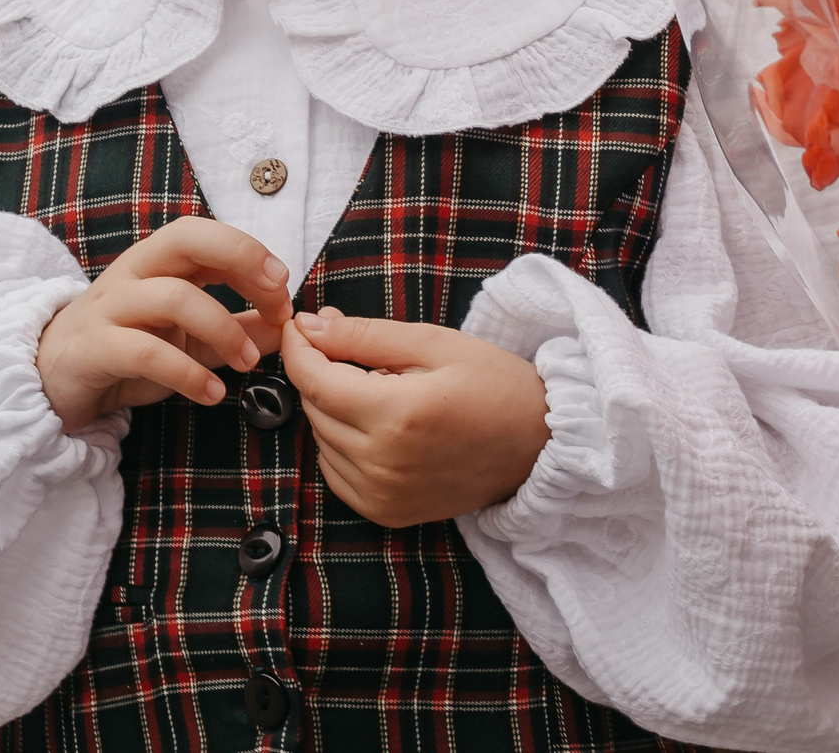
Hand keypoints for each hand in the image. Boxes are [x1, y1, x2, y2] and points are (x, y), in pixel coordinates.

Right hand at [38, 215, 294, 432]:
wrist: (52, 379)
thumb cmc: (125, 351)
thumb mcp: (189, 340)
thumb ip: (237, 331)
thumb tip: (289, 327)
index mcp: (157, 263)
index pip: (206, 235)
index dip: (250, 254)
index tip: (283, 293)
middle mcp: (134, 274)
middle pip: (186, 239)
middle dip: (240, 260)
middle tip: (276, 302)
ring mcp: (111, 308)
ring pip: (172, 297)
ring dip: (224, 330)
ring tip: (248, 364)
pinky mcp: (95, 348)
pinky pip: (146, 352)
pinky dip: (187, 374)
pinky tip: (212, 393)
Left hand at [284, 306, 550, 527]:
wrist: (541, 445)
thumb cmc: (494, 384)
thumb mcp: (432, 343)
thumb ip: (363, 336)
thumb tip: (308, 327)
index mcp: (398, 415)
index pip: (314, 380)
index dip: (298, 347)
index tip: (298, 325)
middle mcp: (385, 463)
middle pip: (315, 408)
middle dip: (320, 372)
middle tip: (349, 347)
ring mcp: (385, 495)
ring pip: (321, 439)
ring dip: (332, 408)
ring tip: (377, 389)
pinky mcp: (388, 513)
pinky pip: (336, 472)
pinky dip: (340, 444)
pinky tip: (374, 424)